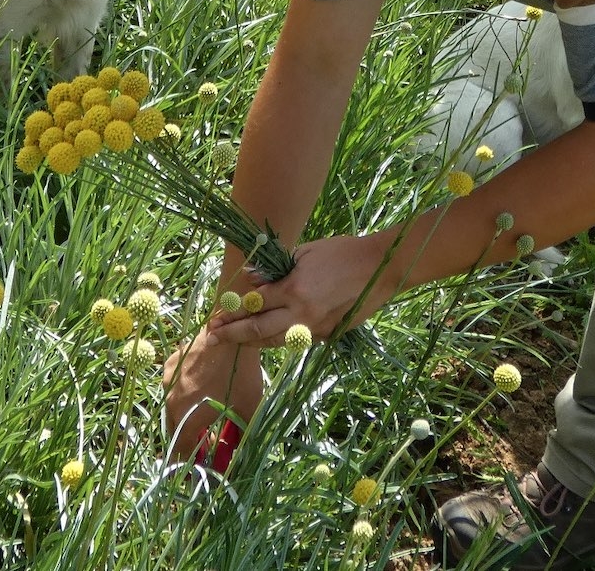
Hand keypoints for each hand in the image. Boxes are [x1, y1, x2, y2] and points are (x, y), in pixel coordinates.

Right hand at [163, 327, 263, 461]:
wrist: (230, 331)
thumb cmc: (241, 373)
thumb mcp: (248, 409)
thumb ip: (241, 437)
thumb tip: (239, 457)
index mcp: (186, 418)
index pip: (180, 452)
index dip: (190, 465)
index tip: (202, 469)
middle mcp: (170, 402)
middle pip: (174, 432)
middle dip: (189, 443)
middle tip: (208, 447)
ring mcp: (168, 381)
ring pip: (173, 410)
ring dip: (186, 420)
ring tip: (207, 419)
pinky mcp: (170, 364)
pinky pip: (173, 389)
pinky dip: (184, 398)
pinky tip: (202, 392)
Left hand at [206, 231, 397, 349]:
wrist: (381, 268)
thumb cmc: (342, 252)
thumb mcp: (305, 252)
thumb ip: (275, 269)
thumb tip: (249, 280)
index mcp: (293, 289)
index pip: (253, 305)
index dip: (231, 312)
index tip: (214, 317)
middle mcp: (301, 313)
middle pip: (258, 330)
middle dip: (232, 334)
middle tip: (212, 337)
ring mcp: (315, 328)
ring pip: (275, 341)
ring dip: (251, 341)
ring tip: (234, 339)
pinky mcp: (327, 335)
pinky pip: (294, 340)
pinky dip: (276, 340)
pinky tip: (264, 337)